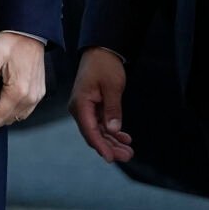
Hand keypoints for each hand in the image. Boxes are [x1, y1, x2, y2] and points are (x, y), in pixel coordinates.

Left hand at [0, 31, 47, 127]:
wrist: (30, 34)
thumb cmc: (13, 42)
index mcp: (18, 90)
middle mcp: (30, 97)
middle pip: (8, 120)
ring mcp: (36, 96)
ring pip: (18, 117)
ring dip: (6, 111)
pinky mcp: (39, 93)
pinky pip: (26, 110)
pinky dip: (17, 108)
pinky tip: (9, 96)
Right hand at [69, 47, 134, 162]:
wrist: (101, 51)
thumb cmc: (105, 65)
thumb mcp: (112, 87)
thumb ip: (112, 109)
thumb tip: (113, 130)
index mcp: (80, 104)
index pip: (89, 131)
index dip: (101, 146)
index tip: (111, 158)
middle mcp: (79, 109)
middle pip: (93, 134)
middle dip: (110, 147)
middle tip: (128, 155)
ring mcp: (85, 108)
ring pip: (97, 131)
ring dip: (112, 142)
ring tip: (128, 150)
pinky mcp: (92, 107)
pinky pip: (100, 124)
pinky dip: (111, 132)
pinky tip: (124, 138)